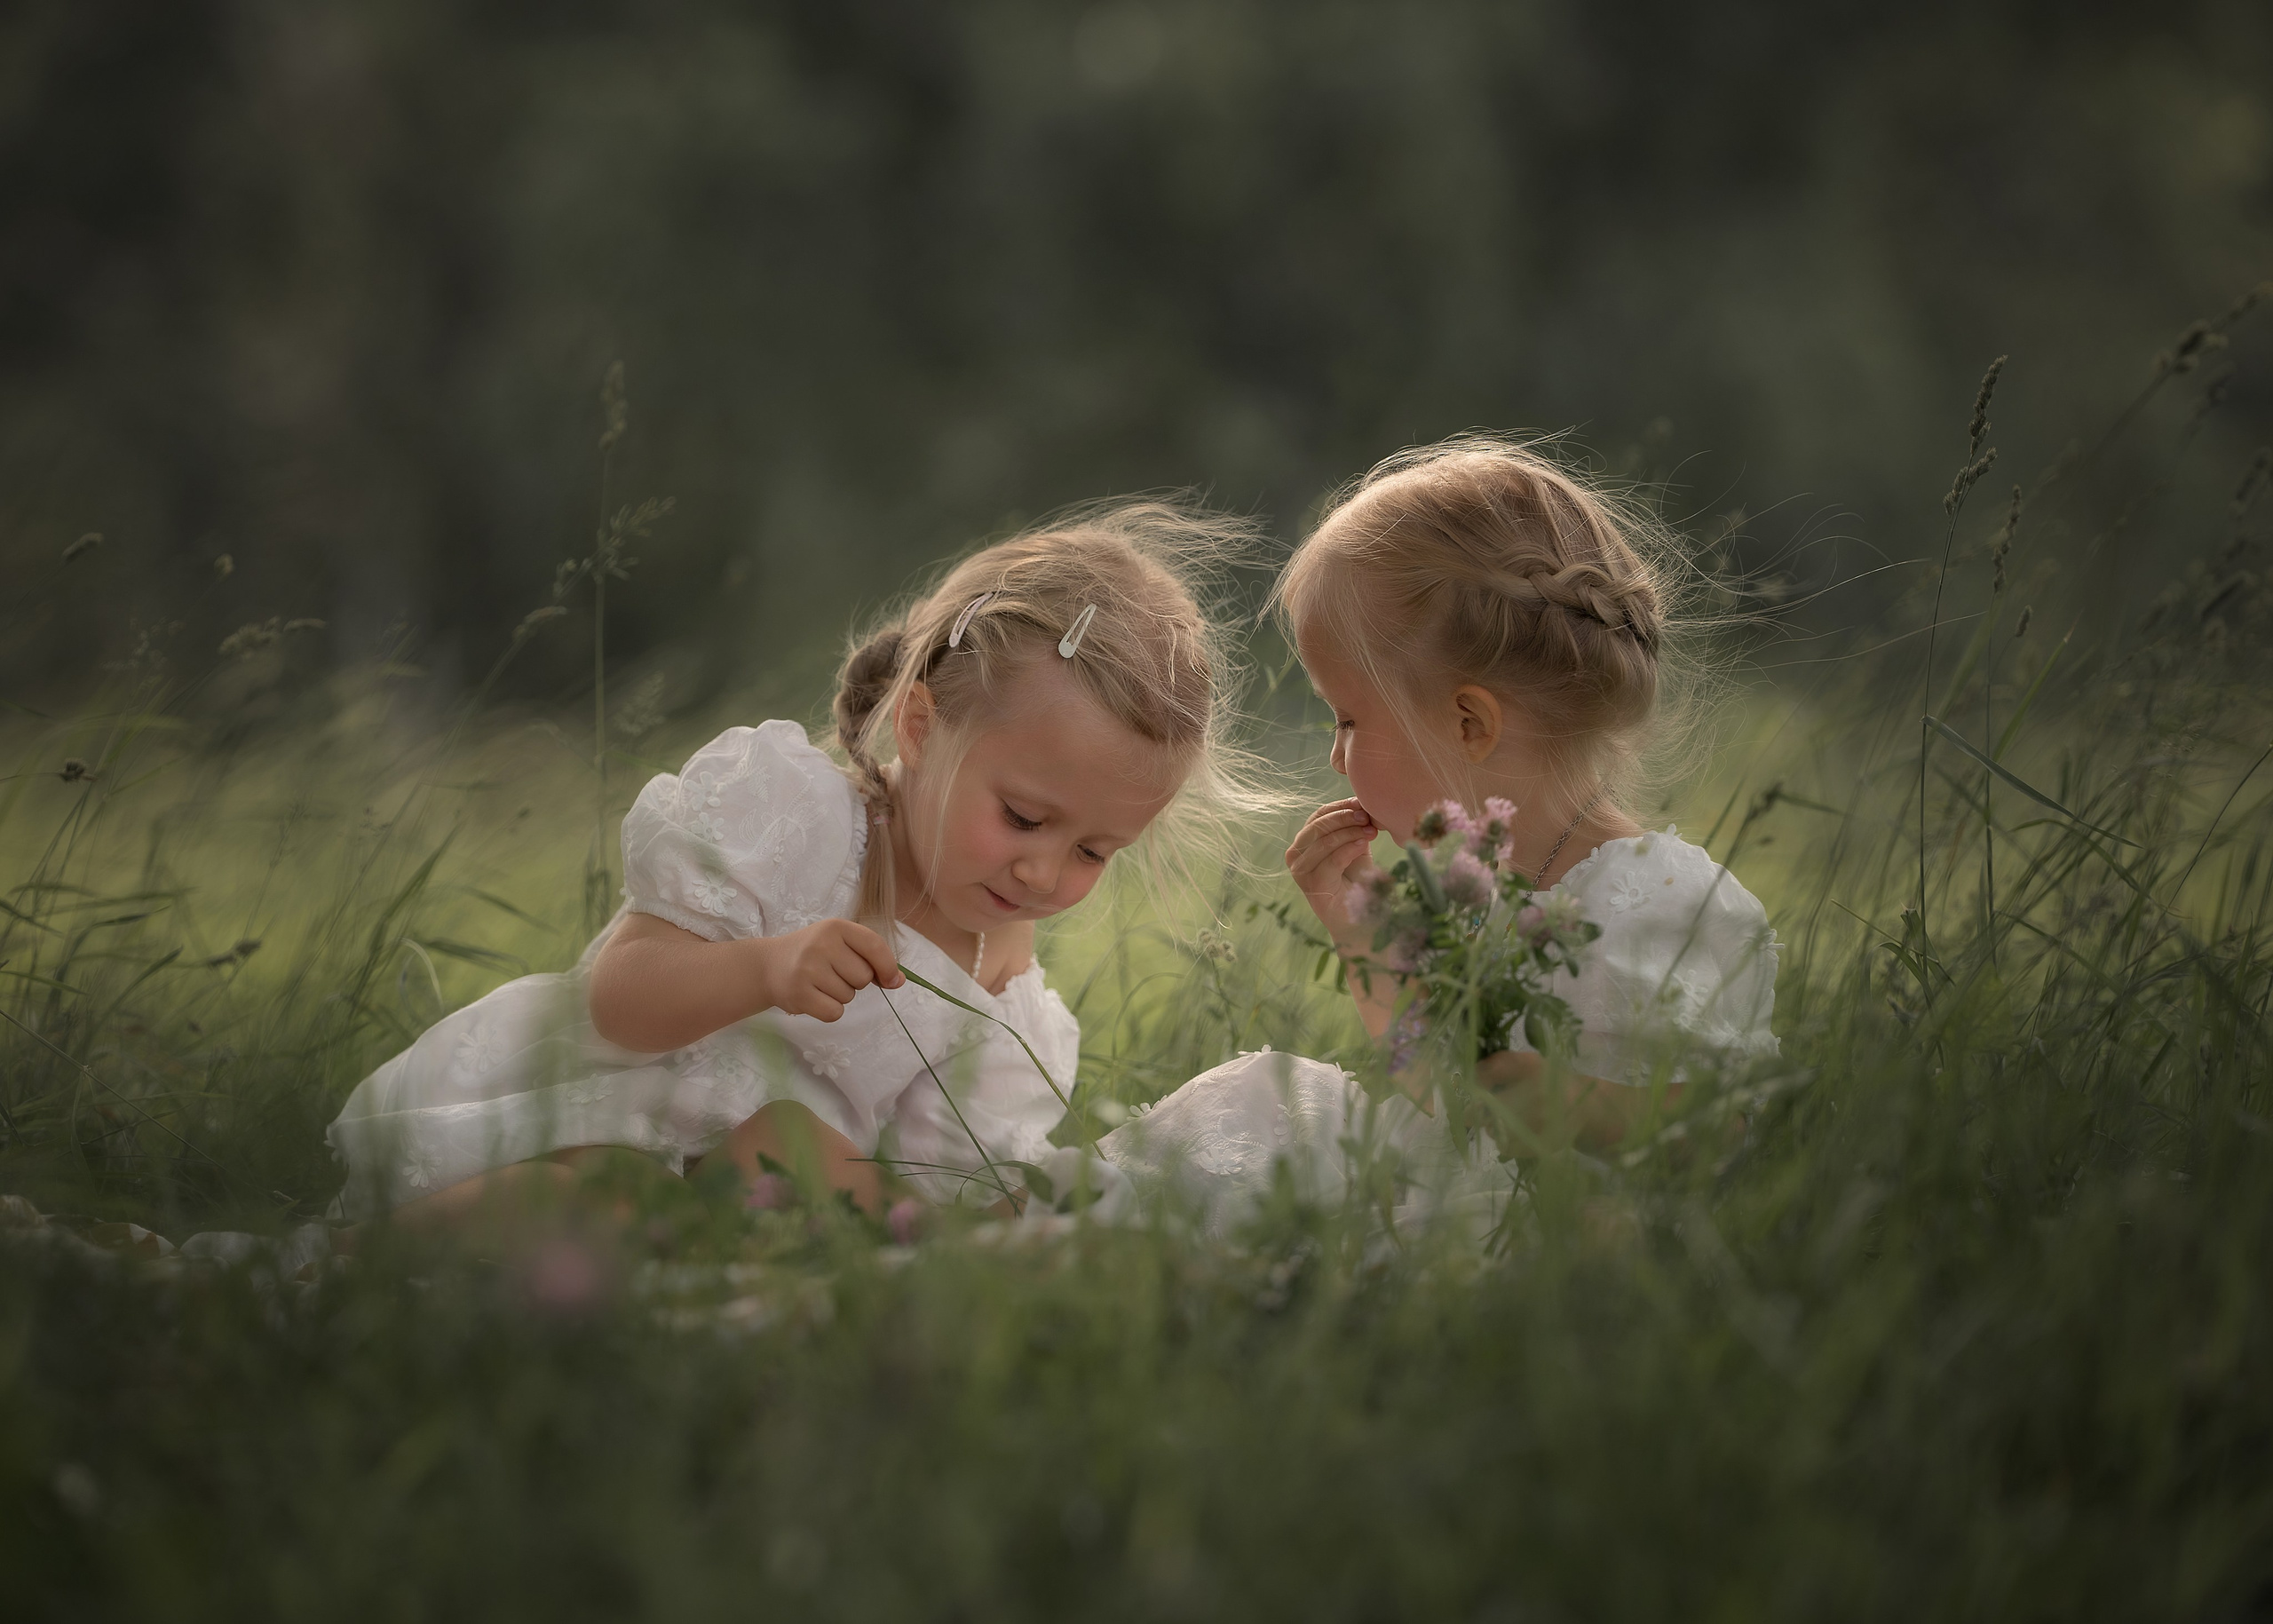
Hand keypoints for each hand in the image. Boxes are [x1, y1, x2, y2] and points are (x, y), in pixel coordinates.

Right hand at [757, 919, 903, 1021]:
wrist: (769, 966)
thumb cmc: (812, 953)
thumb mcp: (839, 944)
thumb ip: (871, 958)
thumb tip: (899, 980)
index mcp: (835, 927)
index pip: (875, 946)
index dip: (888, 967)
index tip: (892, 980)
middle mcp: (821, 945)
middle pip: (864, 977)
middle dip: (855, 981)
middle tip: (833, 973)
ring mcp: (808, 969)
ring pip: (849, 996)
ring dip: (840, 995)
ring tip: (820, 983)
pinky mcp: (799, 994)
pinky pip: (834, 1013)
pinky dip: (829, 1010)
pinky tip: (815, 997)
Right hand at [1284, 798, 1380, 947]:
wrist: (1359, 919)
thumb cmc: (1357, 881)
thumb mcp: (1355, 846)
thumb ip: (1354, 827)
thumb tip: (1364, 803)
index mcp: (1305, 842)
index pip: (1318, 815)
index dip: (1340, 806)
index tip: (1363, 802)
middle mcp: (1296, 855)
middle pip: (1317, 825)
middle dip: (1344, 816)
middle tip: (1367, 815)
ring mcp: (1300, 871)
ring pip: (1323, 841)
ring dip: (1349, 831)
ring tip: (1370, 830)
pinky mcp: (1311, 886)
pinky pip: (1331, 861)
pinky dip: (1348, 849)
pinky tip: (1364, 843)